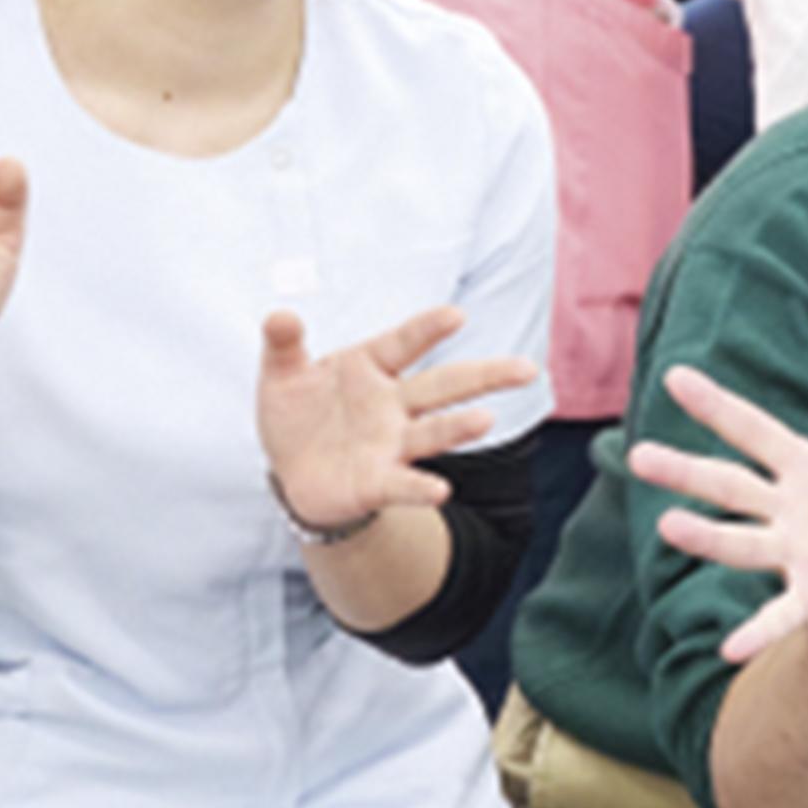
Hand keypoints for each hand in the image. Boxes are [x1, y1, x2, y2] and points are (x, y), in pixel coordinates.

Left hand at [255, 304, 534, 535]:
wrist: (294, 473)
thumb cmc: (298, 414)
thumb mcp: (281, 375)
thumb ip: (283, 345)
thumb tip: (279, 316)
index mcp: (371, 367)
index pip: (405, 342)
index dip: (428, 329)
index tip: (455, 316)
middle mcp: (393, 404)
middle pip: (445, 385)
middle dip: (487, 376)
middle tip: (527, 369)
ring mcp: (391, 443)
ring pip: (433, 432)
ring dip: (458, 428)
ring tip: (485, 420)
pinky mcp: (379, 482)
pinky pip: (403, 484)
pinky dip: (420, 488)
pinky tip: (441, 492)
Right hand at [630, 327, 807, 659]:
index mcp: (801, 469)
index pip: (754, 430)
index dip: (718, 406)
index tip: (675, 377)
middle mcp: (787, 511)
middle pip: (730, 487)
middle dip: (687, 472)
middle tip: (639, 456)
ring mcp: (794, 556)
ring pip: (743, 543)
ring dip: (708, 539)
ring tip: (668, 528)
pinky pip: (781, 614)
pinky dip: (758, 630)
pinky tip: (732, 649)